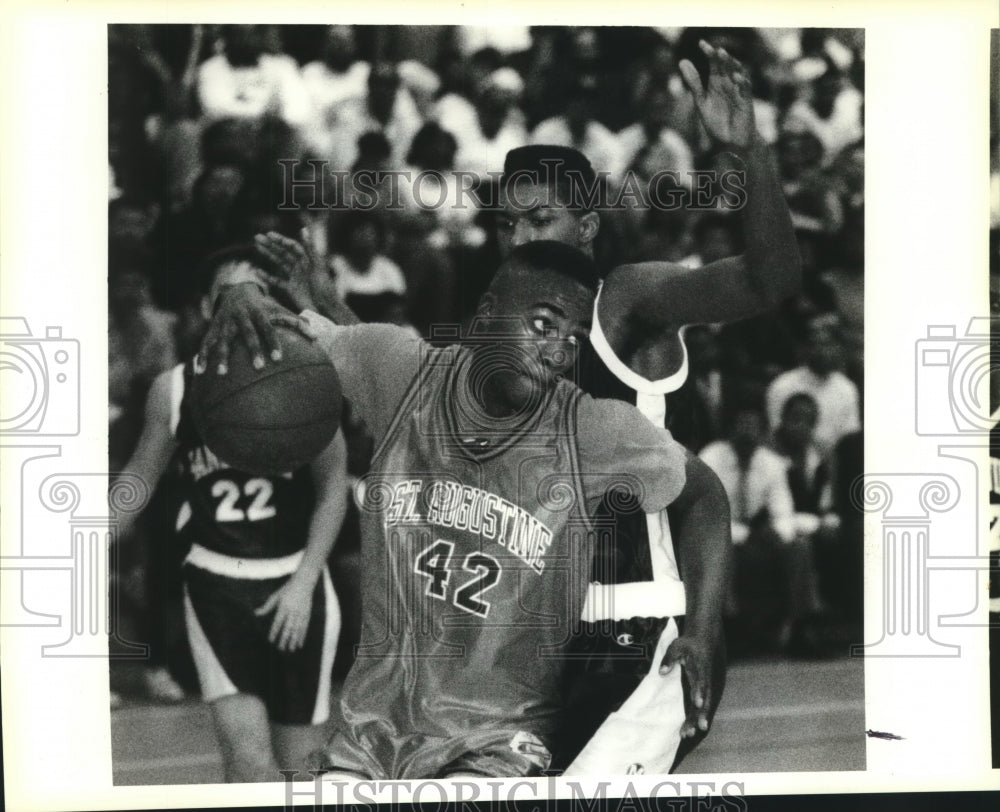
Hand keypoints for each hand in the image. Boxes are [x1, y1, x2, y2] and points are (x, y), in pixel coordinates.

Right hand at [196, 281, 315, 375]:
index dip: (273, 342)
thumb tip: (317, 337)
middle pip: (247, 334)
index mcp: (258, 313)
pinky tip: (199, 372)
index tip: (278, 359)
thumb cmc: (263, 306)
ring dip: (221, 356)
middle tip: (258, 367)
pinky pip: (205, 343)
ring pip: (222, 340)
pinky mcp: (212, 328)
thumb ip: (296, 322)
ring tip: (221, 373)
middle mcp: (241, 317)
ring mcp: (225, 323)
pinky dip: (202, 356)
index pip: (268, 328)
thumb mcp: (278, 310)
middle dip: (252, 350)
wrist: (235, 290)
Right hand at [254, 228, 339, 315]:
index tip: (268, 235)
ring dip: (268, 255)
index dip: (280, 240)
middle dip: (270, 245)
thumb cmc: (324, 287)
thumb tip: (303, 229)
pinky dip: (267, 277)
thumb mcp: (317, 266)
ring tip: (257, 246)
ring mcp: (295, 278)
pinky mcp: (291, 289)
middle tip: (256, 237)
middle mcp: (300, 267)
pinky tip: (258, 271)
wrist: (325, 309)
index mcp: (307, 260)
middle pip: (283, 252)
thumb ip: (309, 248)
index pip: (292, 246)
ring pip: (279, 263)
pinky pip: (277, 281)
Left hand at [255, 574, 315, 651]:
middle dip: (284, 639)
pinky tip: (299, 644)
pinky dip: (302, 636)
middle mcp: (293, 610)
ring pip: (297, 629)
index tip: (271, 640)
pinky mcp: (307, 614)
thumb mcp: (276, 596)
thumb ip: (267, 606)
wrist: (304, 582)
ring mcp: (301, 612)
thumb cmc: (287, 589)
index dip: (274, 631)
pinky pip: (304, 627)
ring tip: (291, 649)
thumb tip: (256, 613)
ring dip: (294, 640)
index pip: (278, 622)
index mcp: (284, 606)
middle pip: (288, 627)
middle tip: (281, 648)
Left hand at [660, 634, 714, 737]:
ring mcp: (710, 684)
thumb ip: (669, 658)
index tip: (698, 703)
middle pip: (706, 698)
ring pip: (706, 704)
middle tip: (694, 729)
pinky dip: (698, 715)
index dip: (700, 691)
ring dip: (697, 718)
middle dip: (700, 713)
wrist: (707, 637)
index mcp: (702, 666)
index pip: (702, 680)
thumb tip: (661, 672)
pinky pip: (705, 704)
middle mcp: (708, 678)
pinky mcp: (709, 688)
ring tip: (688, 733)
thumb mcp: (677, 645)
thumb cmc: (689, 642)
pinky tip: (692, 728)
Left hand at [678, 39, 755, 151]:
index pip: (714, 63)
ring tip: (723, 55)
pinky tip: (735, 77)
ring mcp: (738, 92)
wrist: (730, 143)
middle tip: (714, 48)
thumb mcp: (701, 102)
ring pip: (738, 72)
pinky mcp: (746, 102)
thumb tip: (682, 60)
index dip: (709, 53)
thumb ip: (694, 83)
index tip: (701, 43)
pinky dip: (742, 82)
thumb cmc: (717, 122)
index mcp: (717, 83)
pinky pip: (746, 89)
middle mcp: (729, 84)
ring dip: (731, 63)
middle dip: (721, 56)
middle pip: (726, 65)